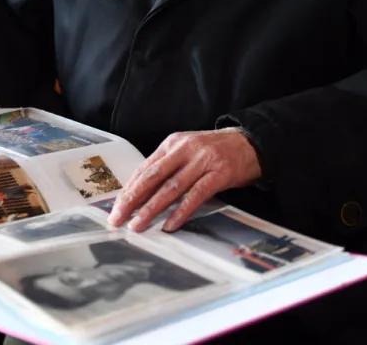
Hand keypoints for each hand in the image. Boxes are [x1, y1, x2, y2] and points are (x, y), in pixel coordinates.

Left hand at [108, 128, 260, 232]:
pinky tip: (170, 224)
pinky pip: (196, 195)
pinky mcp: (219, 173)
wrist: (250, 142)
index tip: (116, 206)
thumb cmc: (215, 150)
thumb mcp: (187, 151)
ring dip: (152, 209)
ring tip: (138, 225)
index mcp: (173, 143)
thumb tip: (141, 192)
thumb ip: (167, 167)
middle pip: (153, 177)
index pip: (145, 168)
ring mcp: (203, 161)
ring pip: (171, 188)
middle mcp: (185, 149)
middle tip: (118, 218)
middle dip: (132, 199)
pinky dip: (181, 211)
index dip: (129, 189)